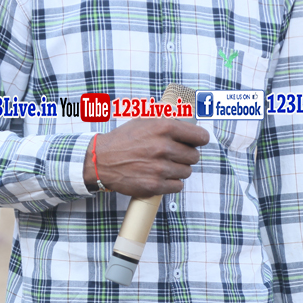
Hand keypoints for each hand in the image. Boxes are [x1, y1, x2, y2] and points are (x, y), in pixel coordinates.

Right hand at [84, 117, 209, 197]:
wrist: (102, 160)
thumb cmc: (124, 139)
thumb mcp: (144, 119)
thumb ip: (166, 118)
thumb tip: (188, 116)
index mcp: (163, 127)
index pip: (199, 136)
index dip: (200, 139)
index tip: (198, 141)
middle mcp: (163, 147)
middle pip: (194, 156)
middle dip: (187, 155)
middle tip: (175, 154)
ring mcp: (160, 168)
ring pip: (187, 172)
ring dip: (179, 169)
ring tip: (165, 165)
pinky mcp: (155, 185)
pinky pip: (178, 186)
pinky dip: (172, 182)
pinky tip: (161, 176)